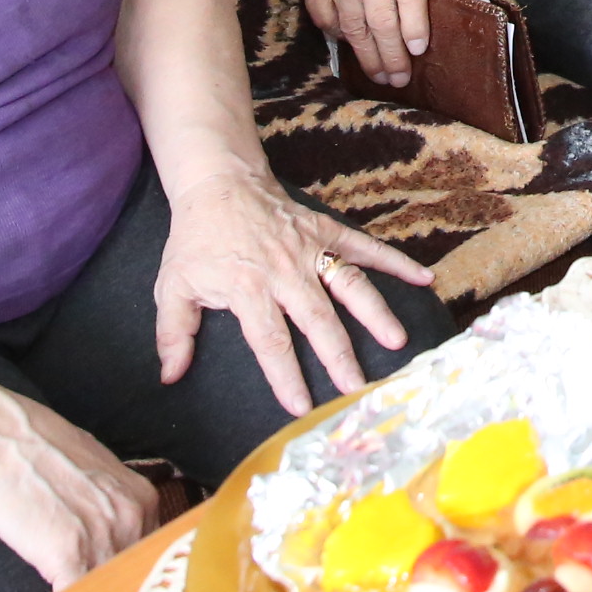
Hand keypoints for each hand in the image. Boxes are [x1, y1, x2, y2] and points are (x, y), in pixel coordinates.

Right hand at [0, 376, 158, 588]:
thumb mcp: (90, 472)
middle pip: (132, 576)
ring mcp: (104, 536)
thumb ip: (109, 505)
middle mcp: (133, 517)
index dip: (127, 574)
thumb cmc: (35, 453)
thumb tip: (109, 533)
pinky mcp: (69, 555)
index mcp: (141, 499)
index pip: (148, 554)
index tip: (114, 589)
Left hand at [154, 167, 435, 416]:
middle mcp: (284, 270)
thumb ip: (173, 333)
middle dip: (338, 356)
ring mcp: (310, 248)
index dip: (285, 376)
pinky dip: (395, 261)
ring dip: (374, 314)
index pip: (270, 341)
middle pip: (317, 319)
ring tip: (397, 342)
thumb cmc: (196, 240)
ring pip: (349, 285)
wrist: (218, 183)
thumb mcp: (172, 287)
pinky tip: (423, 279)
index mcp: (247, 288)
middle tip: (356, 388)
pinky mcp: (325, 231)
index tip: (300, 408)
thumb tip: (169, 377)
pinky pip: (364, 248)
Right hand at [279, 0, 429, 87]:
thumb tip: (419, 12)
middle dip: (392, 55)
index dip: (414, 27)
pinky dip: (340, 37)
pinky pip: (326, 19)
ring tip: (381, 77)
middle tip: (400, 80)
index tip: (419, 51)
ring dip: (368, 56)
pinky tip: (353, 48)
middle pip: (381, 20)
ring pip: (353, 27)